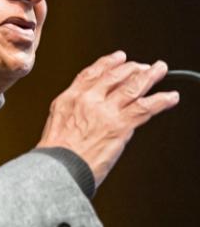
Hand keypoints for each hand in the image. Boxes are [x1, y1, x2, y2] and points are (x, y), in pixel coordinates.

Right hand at [37, 51, 179, 187]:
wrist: (58, 169)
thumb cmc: (56, 155)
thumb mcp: (56, 124)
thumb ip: (73, 112)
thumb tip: (87, 113)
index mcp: (70, 98)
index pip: (92, 73)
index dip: (108, 63)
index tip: (119, 58)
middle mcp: (88, 100)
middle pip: (115, 76)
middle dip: (133, 68)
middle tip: (144, 66)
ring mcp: (105, 111)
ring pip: (133, 87)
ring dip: (150, 76)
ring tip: (160, 71)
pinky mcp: (120, 125)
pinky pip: (146, 108)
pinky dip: (161, 101)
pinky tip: (170, 98)